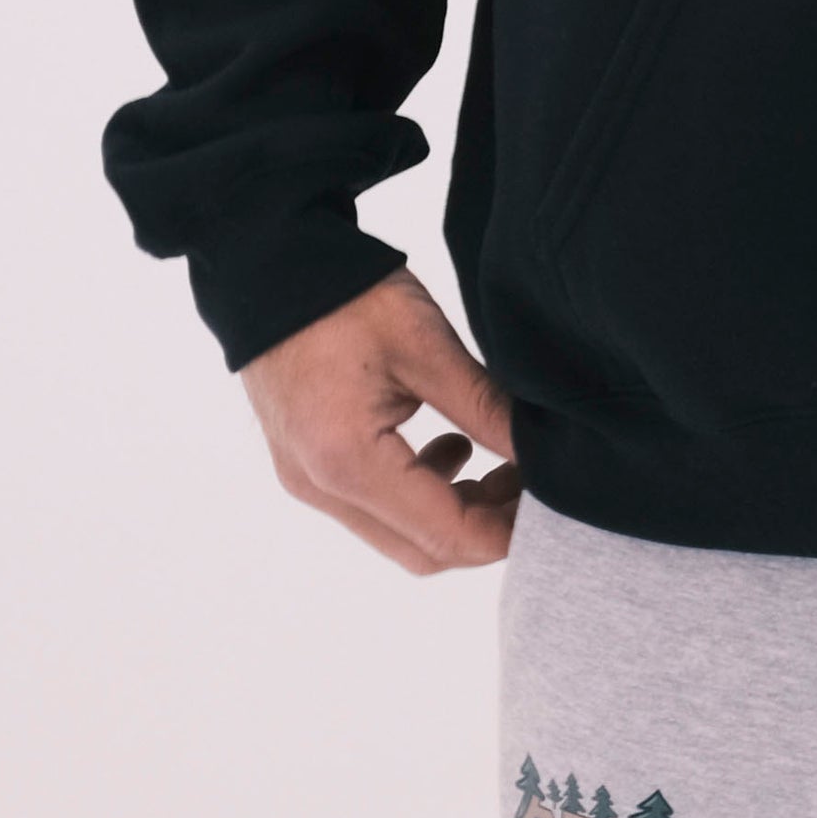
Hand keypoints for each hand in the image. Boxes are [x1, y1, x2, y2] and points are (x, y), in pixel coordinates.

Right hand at [244, 269, 521, 576]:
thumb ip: (484, 409)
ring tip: (498, 463)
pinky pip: (371, 507)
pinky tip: (448, 447)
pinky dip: (419, 494)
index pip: (446, 535)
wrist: (266, 266)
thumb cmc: (342, 296)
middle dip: (485, 528)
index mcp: (347, 461)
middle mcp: (320, 486)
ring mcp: (306, 479)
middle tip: (530, 483)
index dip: (507, 530)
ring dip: (454, 511)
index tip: (550, 501)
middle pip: (422, 551)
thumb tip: (543, 454)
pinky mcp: (304, 465)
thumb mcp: (426, 347)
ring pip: (397, 536)